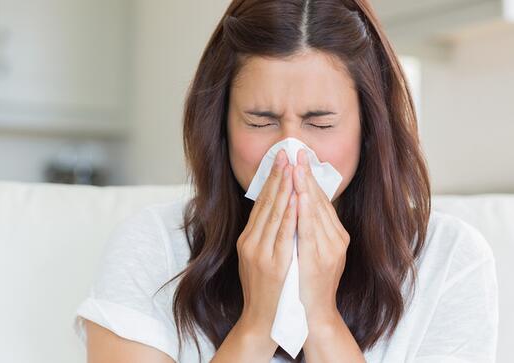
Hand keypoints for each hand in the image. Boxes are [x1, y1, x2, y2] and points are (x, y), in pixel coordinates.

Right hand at [236, 149, 298, 335]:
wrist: (262, 321)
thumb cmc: (265, 292)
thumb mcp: (257, 260)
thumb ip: (263, 237)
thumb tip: (274, 213)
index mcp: (247, 240)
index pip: (260, 204)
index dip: (270, 180)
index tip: (280, 160)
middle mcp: (250, 243)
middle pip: (266, 204)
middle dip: (277, 176)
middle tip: (286, 153)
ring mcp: (260, 253)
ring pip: (274, 214)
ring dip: (284, 189)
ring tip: (292, 167)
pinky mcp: (273, 263)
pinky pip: (283, 234)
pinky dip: (290, 214)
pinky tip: (297, 198)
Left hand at [292, 149, 349, 322]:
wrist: (312, 318)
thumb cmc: (308, 286)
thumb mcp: (314, 255)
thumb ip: (310, 232)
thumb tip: (299, 205)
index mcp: (335, 238)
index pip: (321, 202)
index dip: (310, 178)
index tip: (299, 158)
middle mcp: (336, 241)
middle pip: (319, 201)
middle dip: (306, 175)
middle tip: (297, 151)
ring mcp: (328, 250)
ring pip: (315, 211)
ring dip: (304, 186)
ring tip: (295, 164)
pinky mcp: (317, 259)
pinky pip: (308, 229)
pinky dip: (304, 209)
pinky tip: (298, 193)